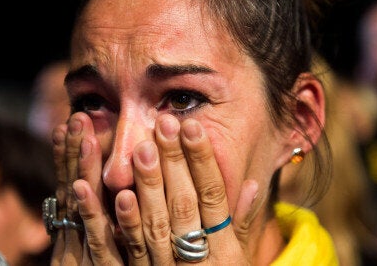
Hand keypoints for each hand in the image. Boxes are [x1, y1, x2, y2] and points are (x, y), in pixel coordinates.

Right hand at [51, 112, 120, 264]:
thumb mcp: (101, 253)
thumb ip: (103, 227)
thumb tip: (119, 193)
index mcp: (76, 235)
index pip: (73, 188)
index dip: (69, 156)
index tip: (69, 124)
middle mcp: (74, 241)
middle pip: (74, 191)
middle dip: (74, 153)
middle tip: (78, 118)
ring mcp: (83, 256)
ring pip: (81, 209)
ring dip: (82, 171)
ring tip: (85, 140)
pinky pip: (96, 241)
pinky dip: (89, 213)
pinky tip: (82, 187)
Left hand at [121, 114, 259, 264]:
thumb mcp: (236, 257)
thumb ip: (240, 223)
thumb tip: (253, 184)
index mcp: (223, 247)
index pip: (213, 195)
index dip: (202, 160)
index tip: (192, 127)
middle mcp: (199, 256)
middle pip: (184, 203)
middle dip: (174, 162)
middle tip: (165, 124)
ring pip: (157, 223)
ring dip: (150, 184)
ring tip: (143, 149)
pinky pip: (133, 250)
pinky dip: (127, 222)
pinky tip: (123, 195)